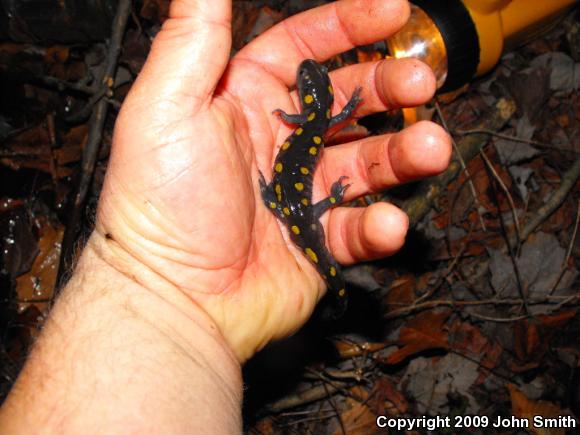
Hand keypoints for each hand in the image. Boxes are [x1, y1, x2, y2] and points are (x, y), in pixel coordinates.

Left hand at [96, 0, 450, 361]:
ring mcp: (302, 191)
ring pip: (369, 160)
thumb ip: (193, 40)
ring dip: (404, 151)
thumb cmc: (159, 206)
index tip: (392, 11)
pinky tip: (381, 222)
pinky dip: (378, 223)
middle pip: (349, 99)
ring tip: (428, 149)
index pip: (305, 50)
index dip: (348, 25)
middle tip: (419, 81)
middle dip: (389, 85)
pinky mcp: (318, 238)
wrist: (172, 298)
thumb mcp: (165, 108)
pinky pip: (360, 225)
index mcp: (244, 103)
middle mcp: (278, 143)